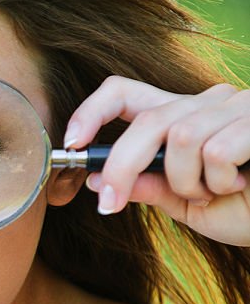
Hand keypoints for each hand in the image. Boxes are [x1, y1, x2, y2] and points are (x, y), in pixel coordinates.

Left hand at [63, 76, 249, 245]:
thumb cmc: (247, 210)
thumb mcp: (188, 206)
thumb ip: (149, 188)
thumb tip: (96, 180)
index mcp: (182, 117)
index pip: (125, 93)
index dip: (92, 111)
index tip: (71, 143)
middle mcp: (207, 101)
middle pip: (147, 121)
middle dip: (120, 166)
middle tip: (108, 203)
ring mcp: (236, 106)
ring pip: (182, 140)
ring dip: (188, 183)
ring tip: (215, 194)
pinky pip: (216, 152)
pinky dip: (220, 182)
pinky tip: (241, 185)